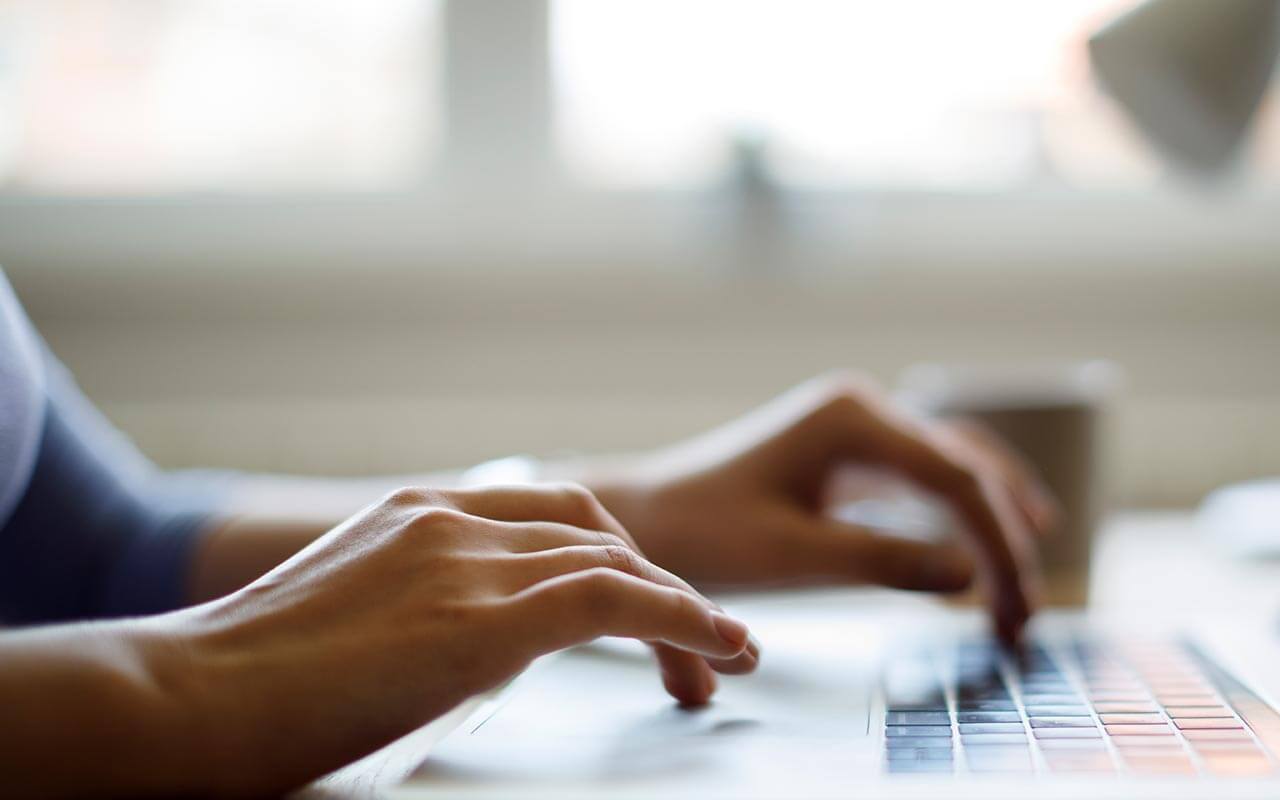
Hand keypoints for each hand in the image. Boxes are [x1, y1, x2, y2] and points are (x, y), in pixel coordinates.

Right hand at [148, 484, 755, 794]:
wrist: (181, 701)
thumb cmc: (245, 690)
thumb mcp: (352, 624)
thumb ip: (424, 616)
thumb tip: (481, 652)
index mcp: (415, 514)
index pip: (548, 517)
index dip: (614, 561)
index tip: (649, 611)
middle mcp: (447, 520)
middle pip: (594, 530)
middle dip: (656, 583)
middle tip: (698, 651)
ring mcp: (463, 561)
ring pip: (615, 561)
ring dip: (684, 611)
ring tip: (723, 661)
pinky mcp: (480, 619)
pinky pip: (614, 600)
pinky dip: (681, 618)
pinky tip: (717, 646)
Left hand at [585, 374, 1053, 642]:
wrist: (646, 518)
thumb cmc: (704, 533)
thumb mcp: (793, 557)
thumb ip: (883, 563)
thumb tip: (971, 577)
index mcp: (852, 418)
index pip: (957, 480)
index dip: (999, 546)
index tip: (1015, 611)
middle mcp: (864, 409)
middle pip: (968, 468)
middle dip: (1005, 541)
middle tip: (1026, 616)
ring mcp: (859, 426)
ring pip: (958, 467)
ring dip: (995, 524)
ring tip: (1026, 587)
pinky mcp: (852, 452)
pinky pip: (930, 477)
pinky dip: (965, 515)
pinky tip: (990, 550)